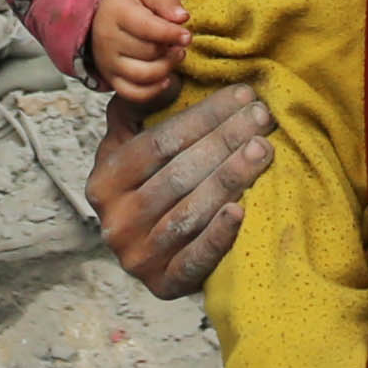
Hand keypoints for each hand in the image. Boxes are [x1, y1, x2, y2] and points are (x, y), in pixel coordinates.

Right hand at [85, 84, 266, 295]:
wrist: (149, 255)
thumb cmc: (148, 188)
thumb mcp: (129, 149)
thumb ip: (138, 112)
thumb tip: (168, 81)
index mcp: (103, 183)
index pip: (158, 143)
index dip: (203, 117)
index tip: (242, 95)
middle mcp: (115, 222)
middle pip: (179, 174)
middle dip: (225, 140)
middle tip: (262, 117)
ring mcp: (138, 257)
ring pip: (191, 211)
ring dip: (231, 178)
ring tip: (264, 149)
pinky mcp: (163, 286)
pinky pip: (195, 259)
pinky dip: (219, 235)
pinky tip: (242, 209)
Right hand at [88, 0, 192, 107]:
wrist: (100, 17)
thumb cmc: (130, 3)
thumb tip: (182, 18)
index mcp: (117, 12)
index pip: (147, 28)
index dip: (171, 34)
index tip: (187, 36)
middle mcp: (108, 39)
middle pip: (148, 52)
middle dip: (170, 49)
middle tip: (179, 43)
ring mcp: (108, 62)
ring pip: (143, 75)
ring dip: (166, 68)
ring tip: (175, 56)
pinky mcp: (112, 79)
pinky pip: (134, 94)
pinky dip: (153, 90)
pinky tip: (165, 78)